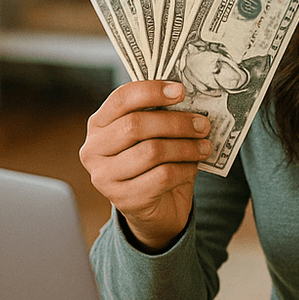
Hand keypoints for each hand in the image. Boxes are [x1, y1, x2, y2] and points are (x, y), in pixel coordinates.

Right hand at [79, 80, 211, 250]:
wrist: (154, 208)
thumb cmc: (153, 163)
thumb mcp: (152, 135)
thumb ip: (159, 116)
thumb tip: (186, 97)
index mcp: (99, 125)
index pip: (121, 99)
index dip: (151, 91)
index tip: (180, 90)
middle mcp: (93, 150)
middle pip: (136, 125)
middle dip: (176, 122)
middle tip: (203, 124)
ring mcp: (105, 177)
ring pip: (152, 152)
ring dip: (185, 147)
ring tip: (204, 147)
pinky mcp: (125, 199)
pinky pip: (163, 176)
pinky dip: (185, 169)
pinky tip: (193, 167)